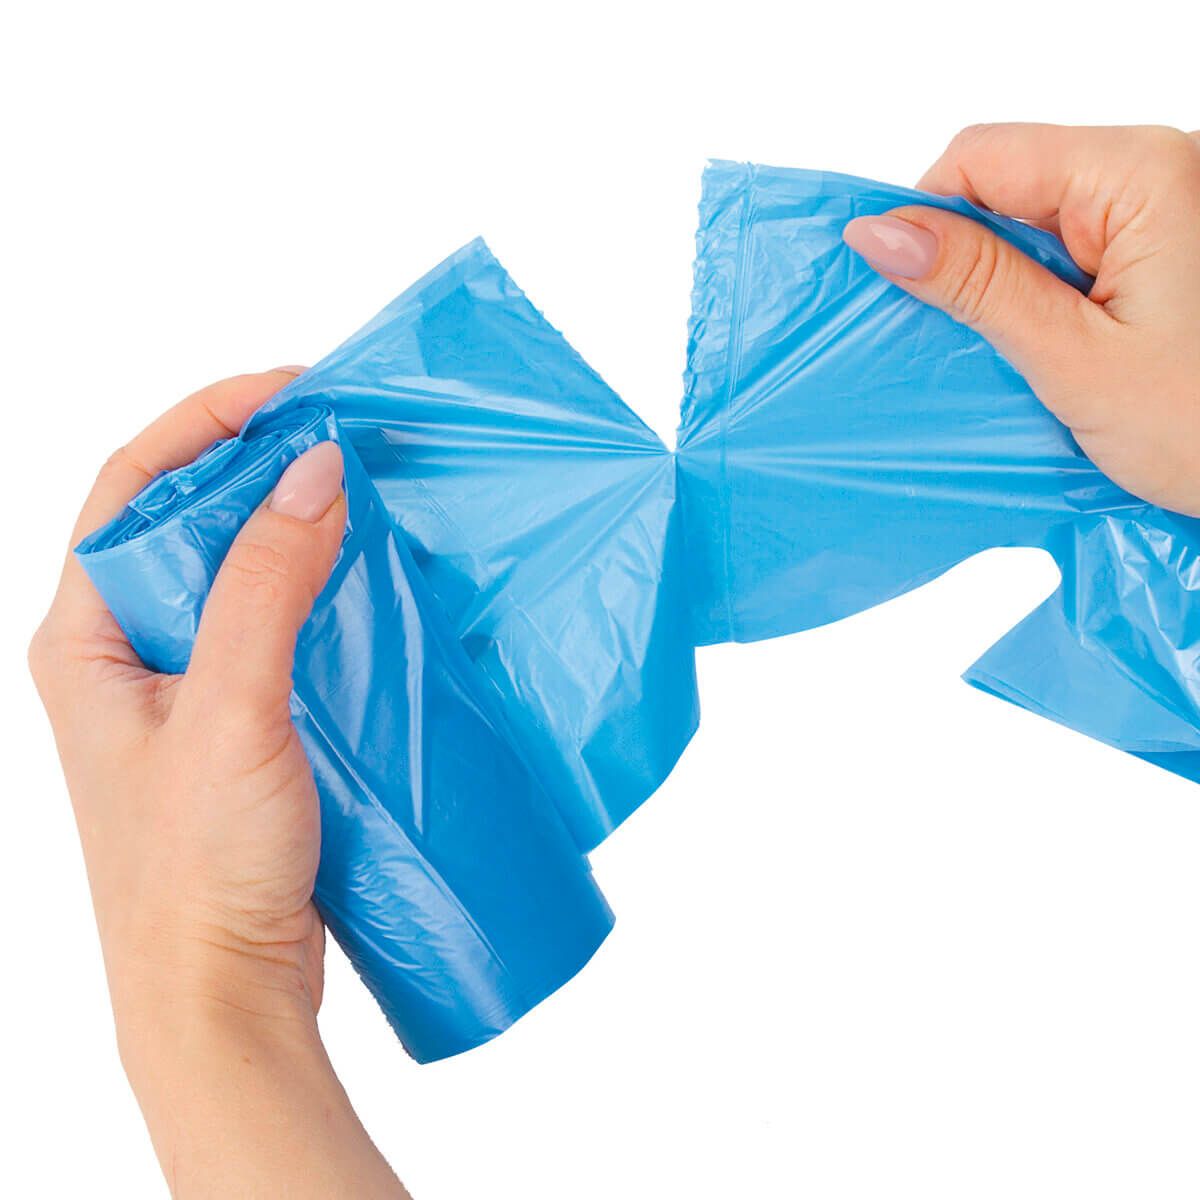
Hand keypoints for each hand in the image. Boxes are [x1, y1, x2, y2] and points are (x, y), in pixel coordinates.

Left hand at [29, 370, 406, 1197]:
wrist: (221, 998)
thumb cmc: (196, 871)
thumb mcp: (231, 711)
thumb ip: (267, 585)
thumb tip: (314, 469)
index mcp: (84, 639)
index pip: (129, 485)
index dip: (207, 421)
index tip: (296, 392)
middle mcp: (126, 655)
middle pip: (189, 521)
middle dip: (264, 466)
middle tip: (349, 434)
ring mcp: (186, 692)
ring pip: (240, 575)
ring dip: (300, 529)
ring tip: (372, 495)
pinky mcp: (243, 725)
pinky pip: (280, 631)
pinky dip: (326, 594)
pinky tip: (377, 585)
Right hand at [842, 123, 1199, 515]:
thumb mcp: (1074, 360)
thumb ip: (977, 287)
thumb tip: (880, 234)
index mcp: (1142, 173)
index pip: (983, 156)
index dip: (926, 219)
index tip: (899, 294)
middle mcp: (1155, 169)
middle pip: (1005, 182)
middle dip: (965, 259)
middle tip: (963, 342)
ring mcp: (1160, 206)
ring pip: (1028, 220)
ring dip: (1000, 286)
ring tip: (1011, 353)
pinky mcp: (1158, 245)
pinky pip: (1065, 249)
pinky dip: (1035, 298)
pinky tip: (1040, 348)